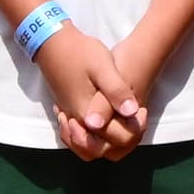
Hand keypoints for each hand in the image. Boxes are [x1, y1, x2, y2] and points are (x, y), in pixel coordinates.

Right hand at [34, 22, 145, 157]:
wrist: (53, 43)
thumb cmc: (80, 53)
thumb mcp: (103, 67)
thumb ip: (116, 91)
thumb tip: (131, 112)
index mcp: (87, 115)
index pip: (114, 140)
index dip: (132, 129)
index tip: (140, 110)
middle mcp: (76, 122)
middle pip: (99, 150)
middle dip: (120, 141)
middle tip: (132, 119)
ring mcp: (69, 118)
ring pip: (86, 147)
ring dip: (105, 143)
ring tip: (121, 122)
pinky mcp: (66, 112)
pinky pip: (78, 137)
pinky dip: (91, 137)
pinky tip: (105, 120)